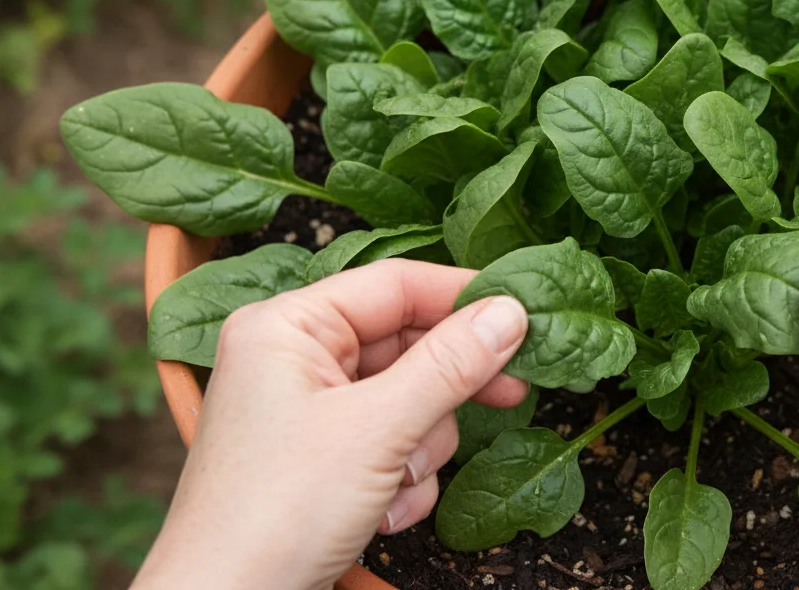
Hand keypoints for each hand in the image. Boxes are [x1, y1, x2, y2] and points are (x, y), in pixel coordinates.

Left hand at [132, 260, 529, 589]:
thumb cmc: (273, 514)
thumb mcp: (377, 430)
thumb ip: (449, 365)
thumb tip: (510, 313)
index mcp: (287, 326)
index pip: (395, 285)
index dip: (463, 297)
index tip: (525, 315)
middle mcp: (294, 358)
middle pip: (408, 344)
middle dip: (445, 389)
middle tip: (511, 393)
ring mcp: (308, 410)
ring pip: (409, 400)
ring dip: (420, 448)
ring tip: (398, 483)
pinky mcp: (323, 458)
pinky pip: (393, 444)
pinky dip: (402, 480)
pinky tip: (383, 513)